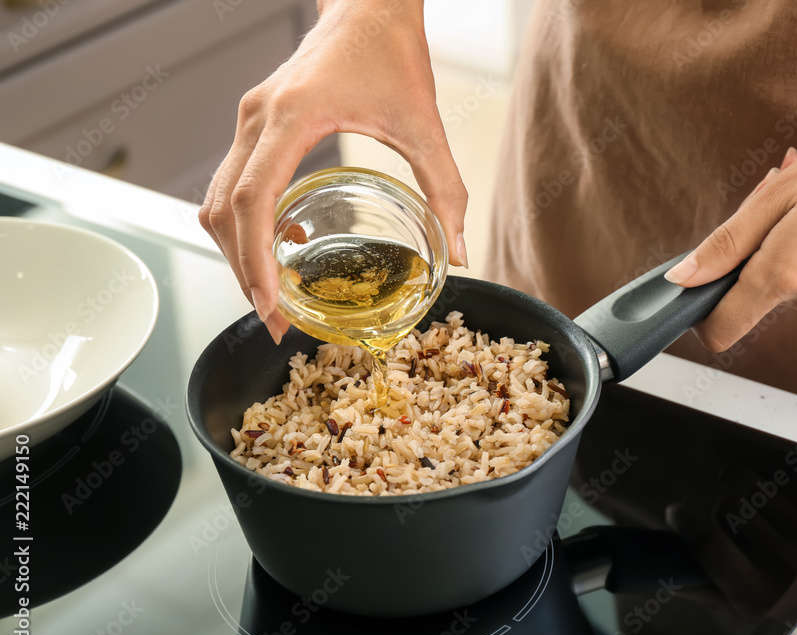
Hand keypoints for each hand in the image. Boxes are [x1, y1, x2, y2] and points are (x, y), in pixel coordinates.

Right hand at [199, 1, 468, 342]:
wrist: (368, 5)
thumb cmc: (392, 54)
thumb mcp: (425, 125)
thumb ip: (445, 188)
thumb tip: (459, 253)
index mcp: (291, 117)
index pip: (252, 198)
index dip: (254, 258)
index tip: (269, 303)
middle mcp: (257, 118)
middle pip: (223, 209)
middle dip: (243, 271)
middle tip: (275, 320)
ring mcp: (250, 119)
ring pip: (217, 199)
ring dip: (238, 251)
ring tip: (273, 297)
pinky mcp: (256, 122)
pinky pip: (231, 183)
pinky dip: (245, 223)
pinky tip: (287, 245)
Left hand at [665, 79, 796, 351]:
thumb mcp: (778, 194)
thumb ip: (725, 245)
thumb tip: (682, 279)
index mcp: (787, 275)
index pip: (724, 329)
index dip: (704, 311)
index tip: (701, 286)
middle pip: (758, 292)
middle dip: (759, 251)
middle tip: (780, 200)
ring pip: (793, 281)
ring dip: (791, 244)